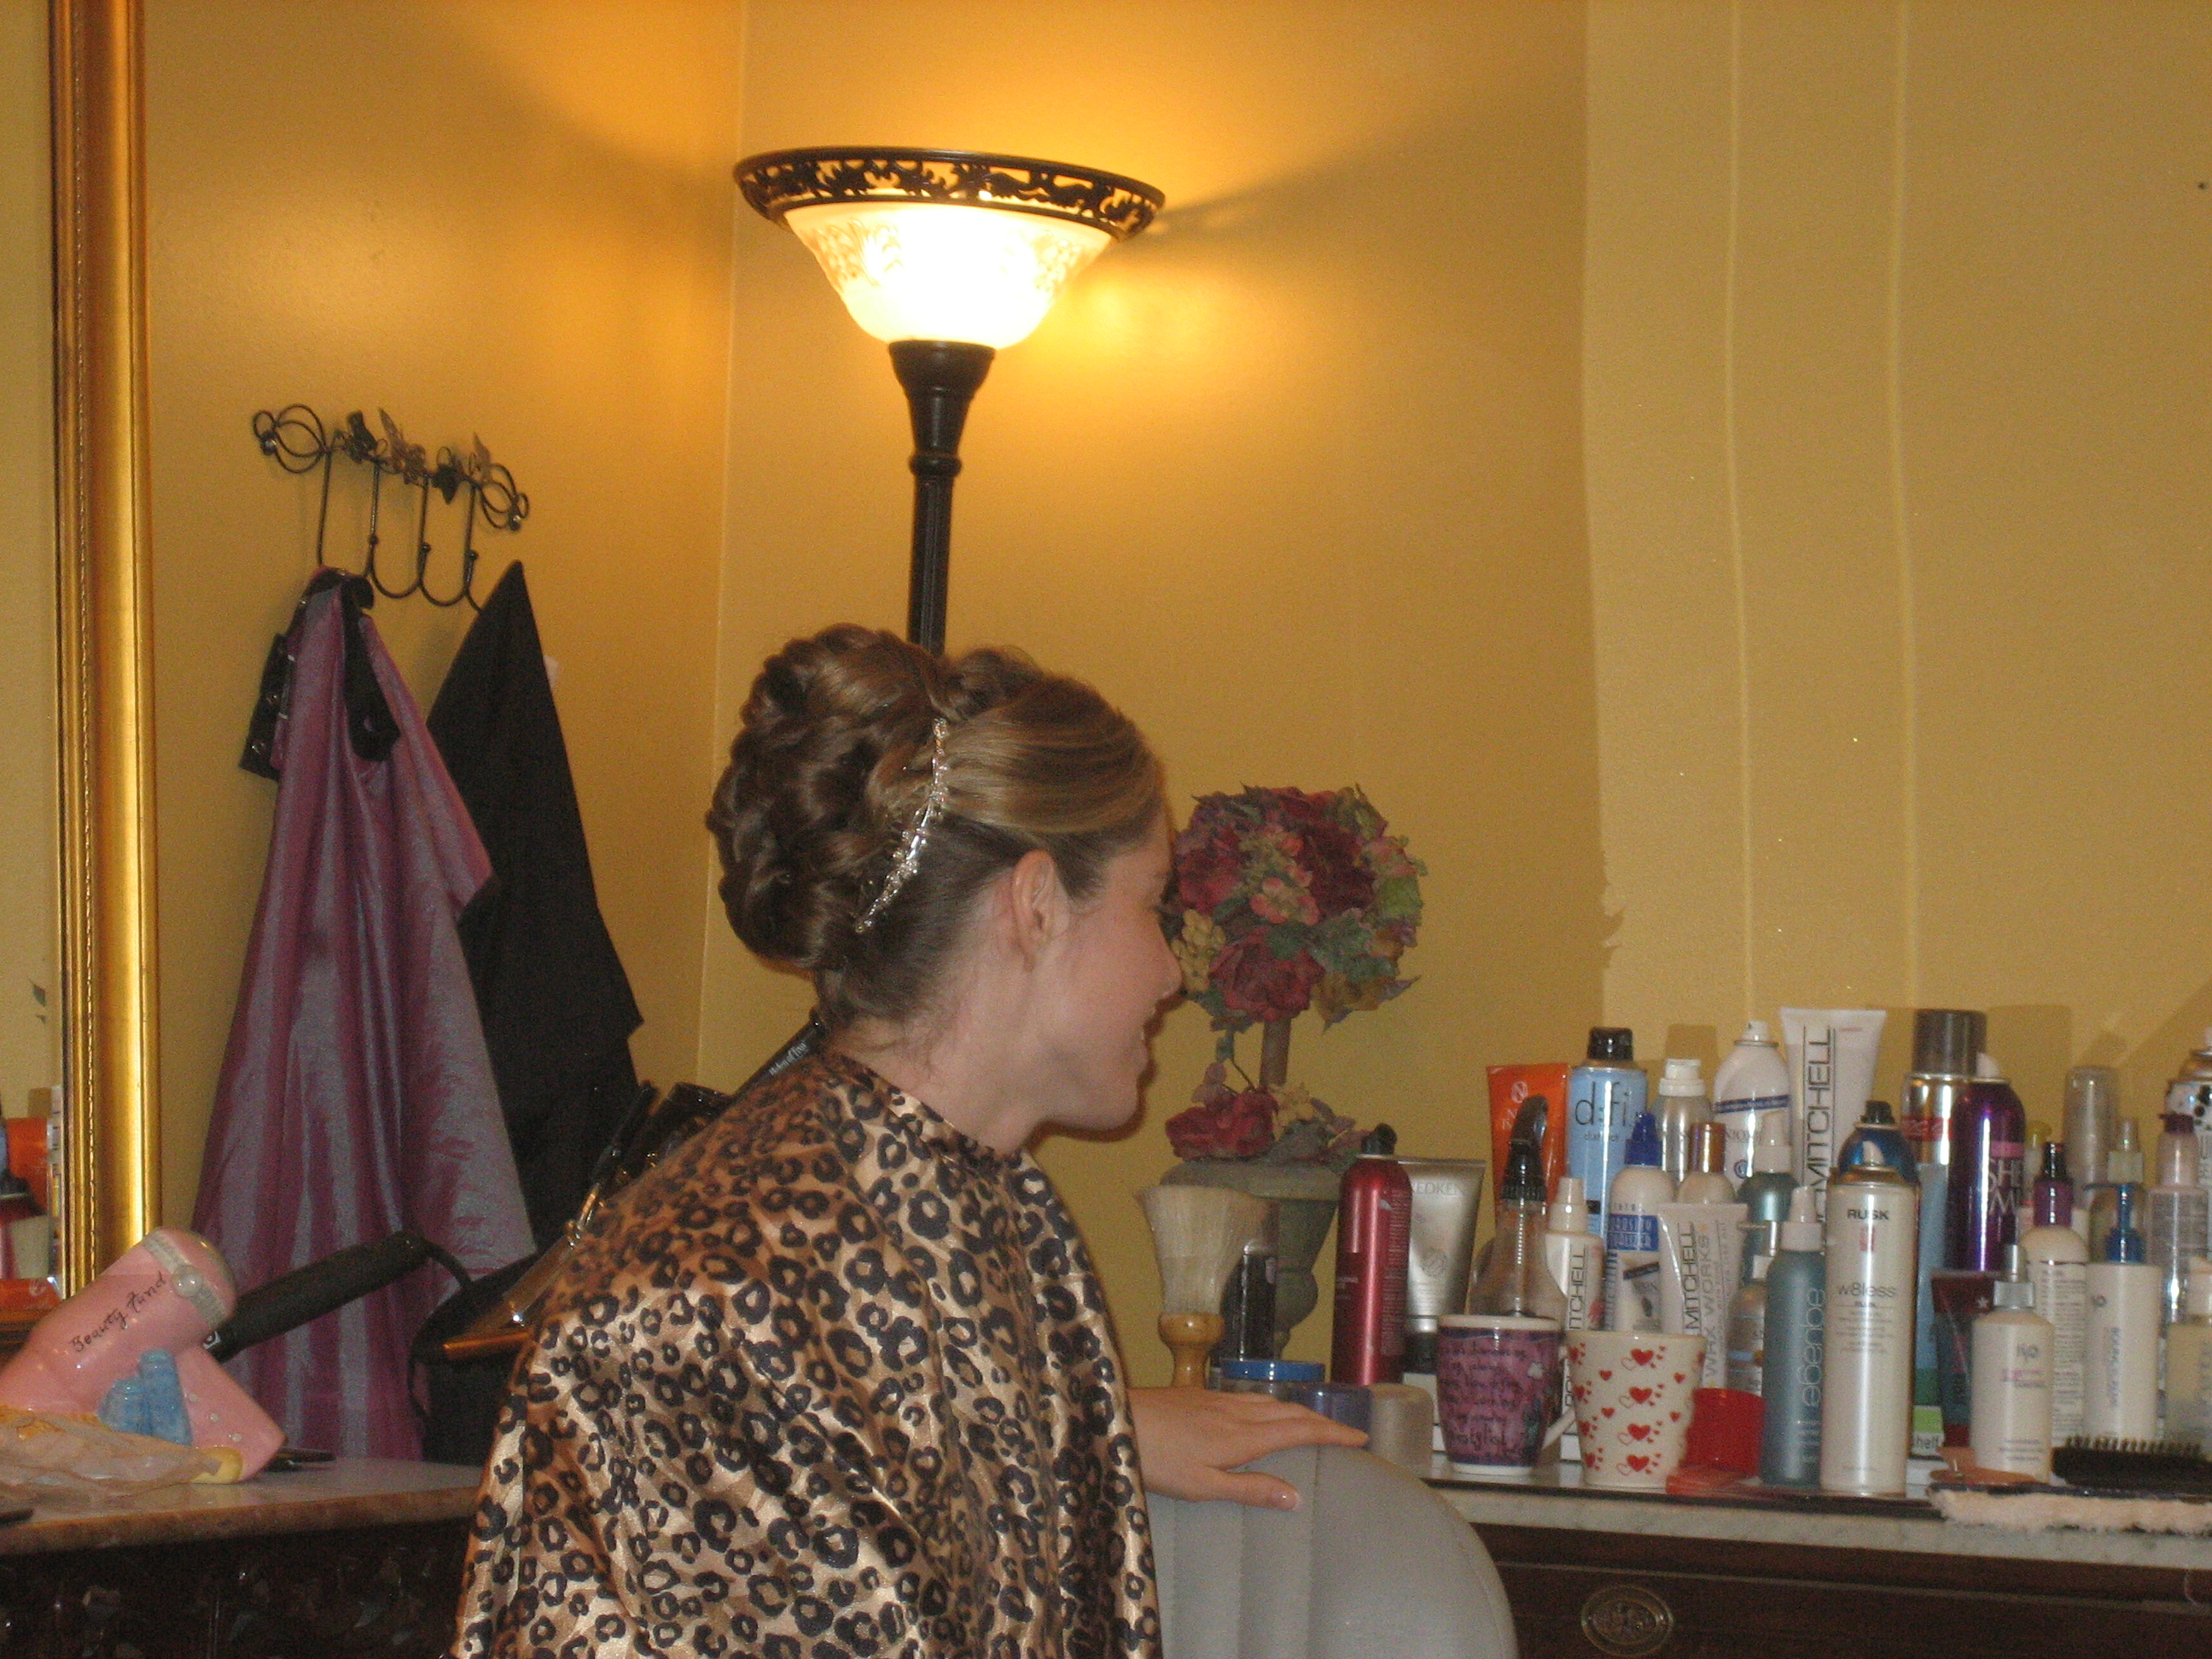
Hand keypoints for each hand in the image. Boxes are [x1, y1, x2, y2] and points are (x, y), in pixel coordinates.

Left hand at [1127, 1386, 1366, 1510]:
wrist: (1116, 1417)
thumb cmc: (1157, 1460)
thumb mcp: (1203, 1485)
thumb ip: (1250, 1488)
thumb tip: (1296, 1497)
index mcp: (1243, 1437)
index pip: (1299, 1430)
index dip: (1332, 1433)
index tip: (1360, 1437)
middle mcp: (1236, 1412)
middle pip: (1290, 1411)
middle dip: (1322, 1419)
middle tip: (1346, 1429)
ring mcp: (1217, 1399)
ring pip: (1269, 1400)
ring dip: (1297, 1408)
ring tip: (1312, 1419)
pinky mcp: (1199, 1394)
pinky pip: (1249, 1396)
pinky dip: (1271, 1403)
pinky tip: (1262, 1409)